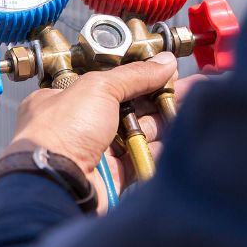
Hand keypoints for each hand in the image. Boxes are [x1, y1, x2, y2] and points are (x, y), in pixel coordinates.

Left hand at [3, 54, 208, 211]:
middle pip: (126, 107)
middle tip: (186, 88)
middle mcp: (78, 126)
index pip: (107, 82)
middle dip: (157, 97)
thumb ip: (134, 75)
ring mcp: (95, 152)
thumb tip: (163, 62)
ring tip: (189, 108)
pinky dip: (157, 150)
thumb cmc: (60, 133)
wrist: (56, 183)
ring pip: (136, 134)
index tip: (162, 71)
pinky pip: (140, 160)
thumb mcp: (98, 87)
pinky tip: (178, 136)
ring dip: (162, 122)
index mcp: (64, 100)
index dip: (136, 76)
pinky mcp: (112, 178)